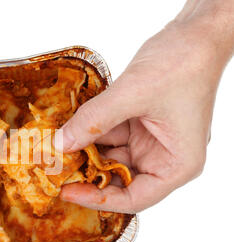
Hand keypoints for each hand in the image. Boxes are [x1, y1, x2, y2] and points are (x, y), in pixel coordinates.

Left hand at [56, 0, 232, 212]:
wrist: (193, 35)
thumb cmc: (182, 64)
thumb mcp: (133, 94)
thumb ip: (94, 120)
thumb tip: (60, 144)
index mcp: (177, 165)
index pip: (135, 198)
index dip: (99, 199)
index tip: (68, 192)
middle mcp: (163, 159)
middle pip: (119, 180)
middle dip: (88, 175)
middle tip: (56, 171)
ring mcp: (148, 142)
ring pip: (109, 157)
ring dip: (84, 152)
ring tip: (55, 150)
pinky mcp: (136, 125)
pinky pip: (107, 136)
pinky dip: (88, 133)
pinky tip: (67, 130)